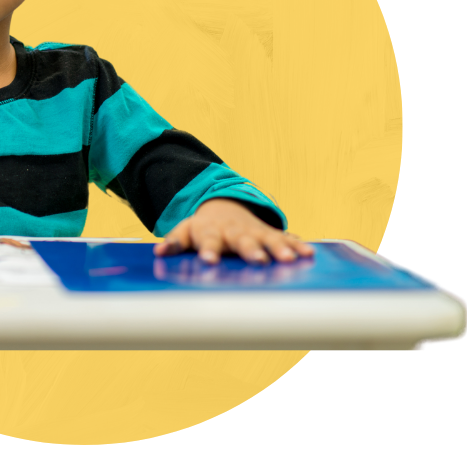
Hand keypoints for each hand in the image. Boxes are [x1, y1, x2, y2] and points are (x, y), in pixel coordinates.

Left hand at [152, 198, 314, 264]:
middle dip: (251, 251)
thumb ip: (174, 242)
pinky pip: (286, 239)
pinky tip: (308, 254)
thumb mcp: (186, 230)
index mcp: (212, 232)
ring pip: (268, 240)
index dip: (209, 251)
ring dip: (279, 249)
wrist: (224, 206)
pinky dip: (297, 246)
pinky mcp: (271, 234)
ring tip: (289, 260)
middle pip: (243, 241)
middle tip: (259, 261)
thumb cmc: (203, 227)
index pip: (209, 241)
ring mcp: (254, 232)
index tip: (209, 261)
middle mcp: (235, 232)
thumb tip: (158, 252)